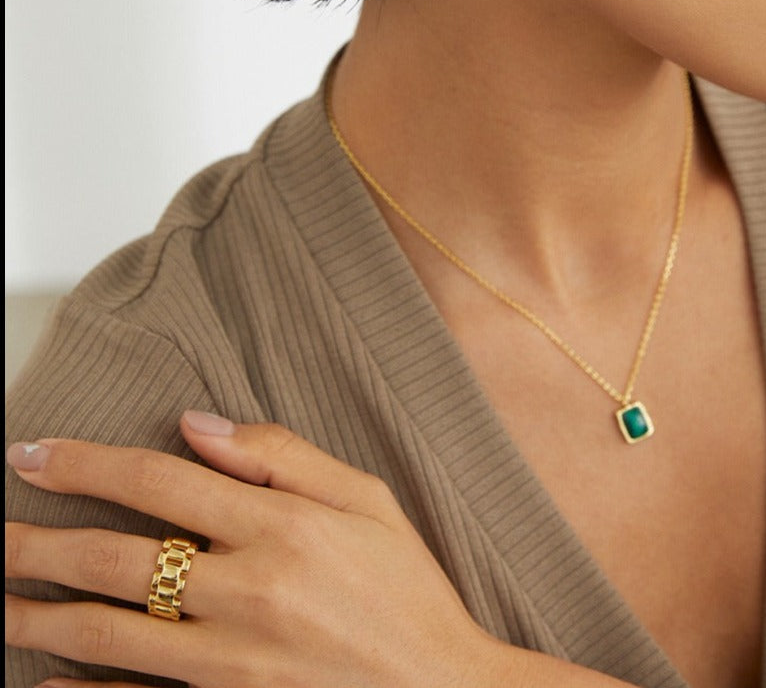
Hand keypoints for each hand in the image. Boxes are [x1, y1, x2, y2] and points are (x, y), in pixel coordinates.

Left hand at [5, 412, 505, 687]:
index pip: (160, 482)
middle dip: (39, 541)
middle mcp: (246, 594)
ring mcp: (230, 665)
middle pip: (117, 559)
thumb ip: (282, 455)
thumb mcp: (367, 499)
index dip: (88, 464)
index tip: (33, 453)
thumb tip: (198, 423)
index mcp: (281, 529)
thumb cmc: (408, 592)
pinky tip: (43, 684)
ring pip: (108, 635)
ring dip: (38, 615)